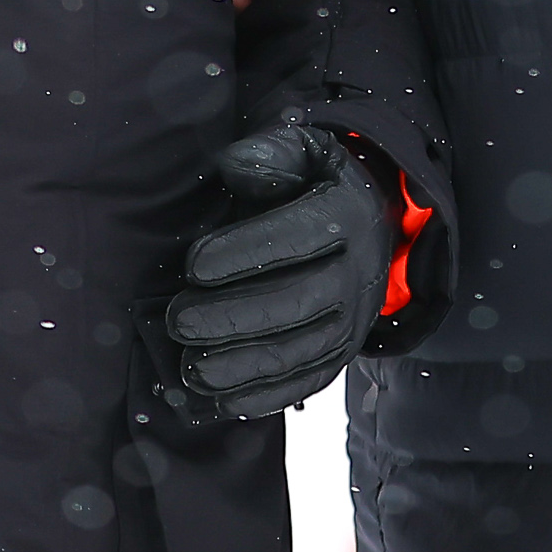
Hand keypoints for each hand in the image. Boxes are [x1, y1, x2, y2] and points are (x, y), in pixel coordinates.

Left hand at [162, 123, 397, 417]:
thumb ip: (270, 153)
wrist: (372, 227)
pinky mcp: (342, 355)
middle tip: (178, 319)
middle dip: (231, 317)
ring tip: (190, 365)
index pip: (297, 237)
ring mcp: (353, 322)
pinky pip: (304, 384)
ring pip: (298, 353)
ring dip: (240, 366)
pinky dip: (261, 397)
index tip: (194, 264)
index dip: (244, 253)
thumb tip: (234, 166)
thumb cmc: (316, 186)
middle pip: (295, 304)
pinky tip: (217, 398)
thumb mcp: (304, 153)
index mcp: (348, 216)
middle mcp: (358, 274)